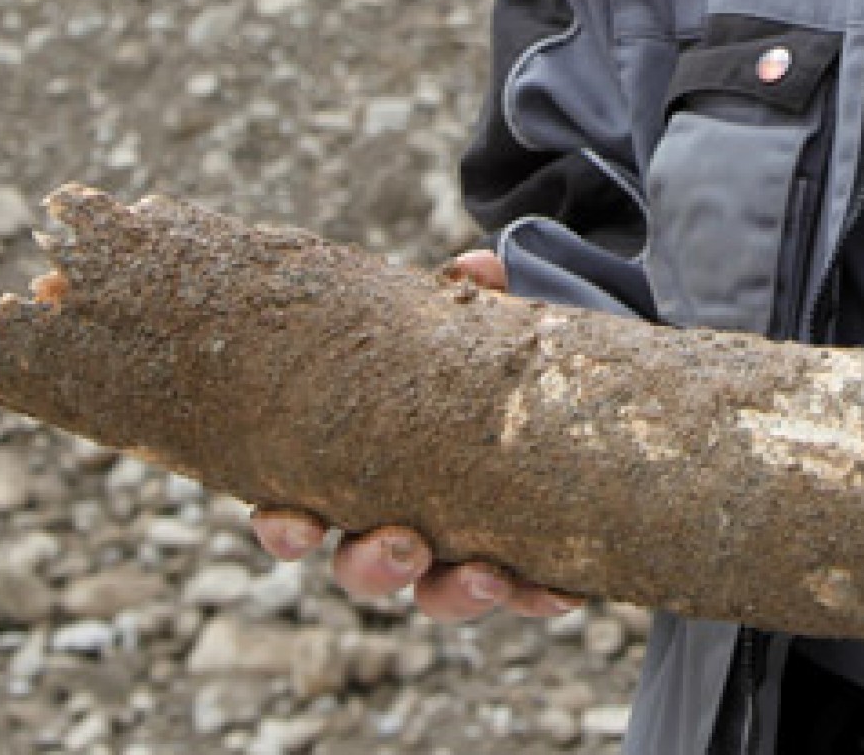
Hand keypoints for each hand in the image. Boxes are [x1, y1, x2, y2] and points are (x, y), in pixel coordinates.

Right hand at [250, 249, 582, 624]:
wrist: (573, 378)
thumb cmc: (495, 351)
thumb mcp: (483, 321)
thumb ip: (477, 296)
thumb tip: (471, 271)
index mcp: (366, 464)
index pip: (306, 510)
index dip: (289, 527)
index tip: (296, 520)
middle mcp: (402, 516)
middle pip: (365, 565)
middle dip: (375, 564)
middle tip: (403, 542)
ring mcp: (460, 544)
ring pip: (438, 591)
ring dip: (454, 591)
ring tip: (483, 573)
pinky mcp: (525, 557)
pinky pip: (526, 592)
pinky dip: (539, 593)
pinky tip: (562, 589)